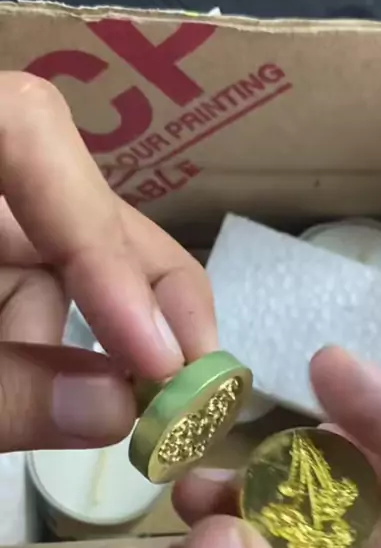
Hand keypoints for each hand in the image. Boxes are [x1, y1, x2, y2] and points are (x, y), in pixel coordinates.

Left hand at [0, 71, 215, 450]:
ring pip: (64, 256)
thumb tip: (116, 411)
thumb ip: (5, 393)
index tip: (156, 357)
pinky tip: (58, 395)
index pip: (28, 132)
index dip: (103, 237)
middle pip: (76, 202)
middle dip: (142, 300)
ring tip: (111, 415)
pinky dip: (56, 345)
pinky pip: (38, 285)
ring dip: (94, 340)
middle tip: (196, 390)